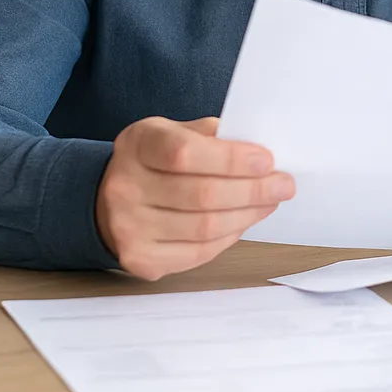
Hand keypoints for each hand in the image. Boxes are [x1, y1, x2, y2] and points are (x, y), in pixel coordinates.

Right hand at [95, 116, 294, 279]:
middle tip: (283, 185)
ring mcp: (128, 228)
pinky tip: (244, 220)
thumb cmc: (153, 161)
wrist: (108, 199)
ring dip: (248, 214)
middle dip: (253, 190)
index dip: (230, 159)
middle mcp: (125, 187)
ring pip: (205, 228)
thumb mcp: (173, 132)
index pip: (185, 153)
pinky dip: (230, 236)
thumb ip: (210, 136)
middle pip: (202, 195)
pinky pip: (199, 252)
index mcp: (136, 145)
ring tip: (270, 202)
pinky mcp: (141, 259)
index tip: (267, 161)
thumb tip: (258, 150)